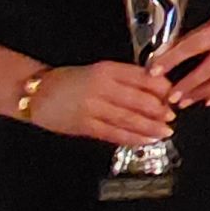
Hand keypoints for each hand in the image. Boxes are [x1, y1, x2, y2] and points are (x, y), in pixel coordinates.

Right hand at [24, 60, 175, 145]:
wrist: (36, 93)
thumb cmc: (70, 80)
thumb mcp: (99, 71)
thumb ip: (124, 78)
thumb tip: (156, 88)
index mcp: (107, 70)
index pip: (141, 77)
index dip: (161, 88)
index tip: (173, 94)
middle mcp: (101, 87)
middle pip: (138, 100)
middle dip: (159, 110)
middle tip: (172, 116)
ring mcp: (92, 108)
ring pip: (128, 119)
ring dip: (150, 127)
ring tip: (166, 131)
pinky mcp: (85, 125)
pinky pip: (114, 133)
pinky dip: (133, 138)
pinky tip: (147, 140)